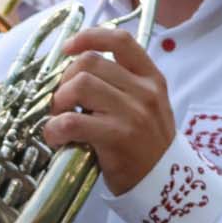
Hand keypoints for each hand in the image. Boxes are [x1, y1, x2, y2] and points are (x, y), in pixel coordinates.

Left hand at [39, 26, 176, 194]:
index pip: (120, 40)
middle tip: (61, 100)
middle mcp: (144, 91)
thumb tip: (73, 68)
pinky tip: (56, 137)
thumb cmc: (146, 145)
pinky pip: (72, 120)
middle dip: (65, 78)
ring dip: (59, 101)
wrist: (166, 185)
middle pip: (90, 62)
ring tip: (59, 118)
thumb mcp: (145, 106)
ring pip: (80, 85)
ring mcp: (133, 113)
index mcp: (151, 78)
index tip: (68, 48)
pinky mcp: (118, 136)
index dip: (89, 37)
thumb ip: (119, 84)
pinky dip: (55, 127)